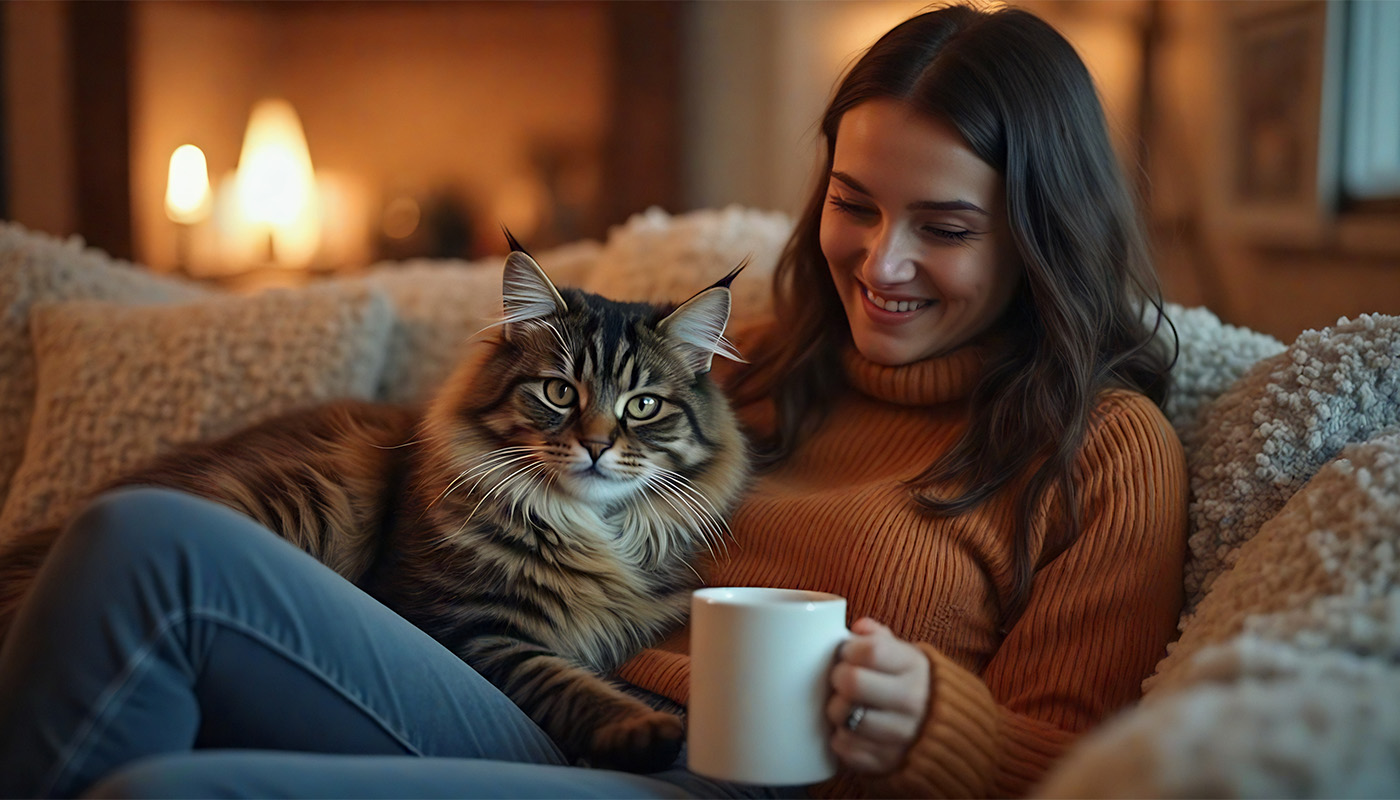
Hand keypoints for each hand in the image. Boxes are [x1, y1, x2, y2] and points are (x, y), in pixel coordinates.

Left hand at [826, 617, 930, 773]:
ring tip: (845, 705)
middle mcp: (912, 702)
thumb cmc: (909, 683)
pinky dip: (841, 738)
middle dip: (838, 678)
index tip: (847, 654)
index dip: (849, 650)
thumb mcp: (904, 655)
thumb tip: (858, 628)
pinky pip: (845, 749)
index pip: (871, 651)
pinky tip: (851, 729)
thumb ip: (879, 637)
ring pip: (846, 718)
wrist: (941, 730)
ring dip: (837, 710)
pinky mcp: (887, 762)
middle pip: (853, 683)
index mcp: (915, 668)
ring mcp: (901, 735)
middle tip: (841, 680)